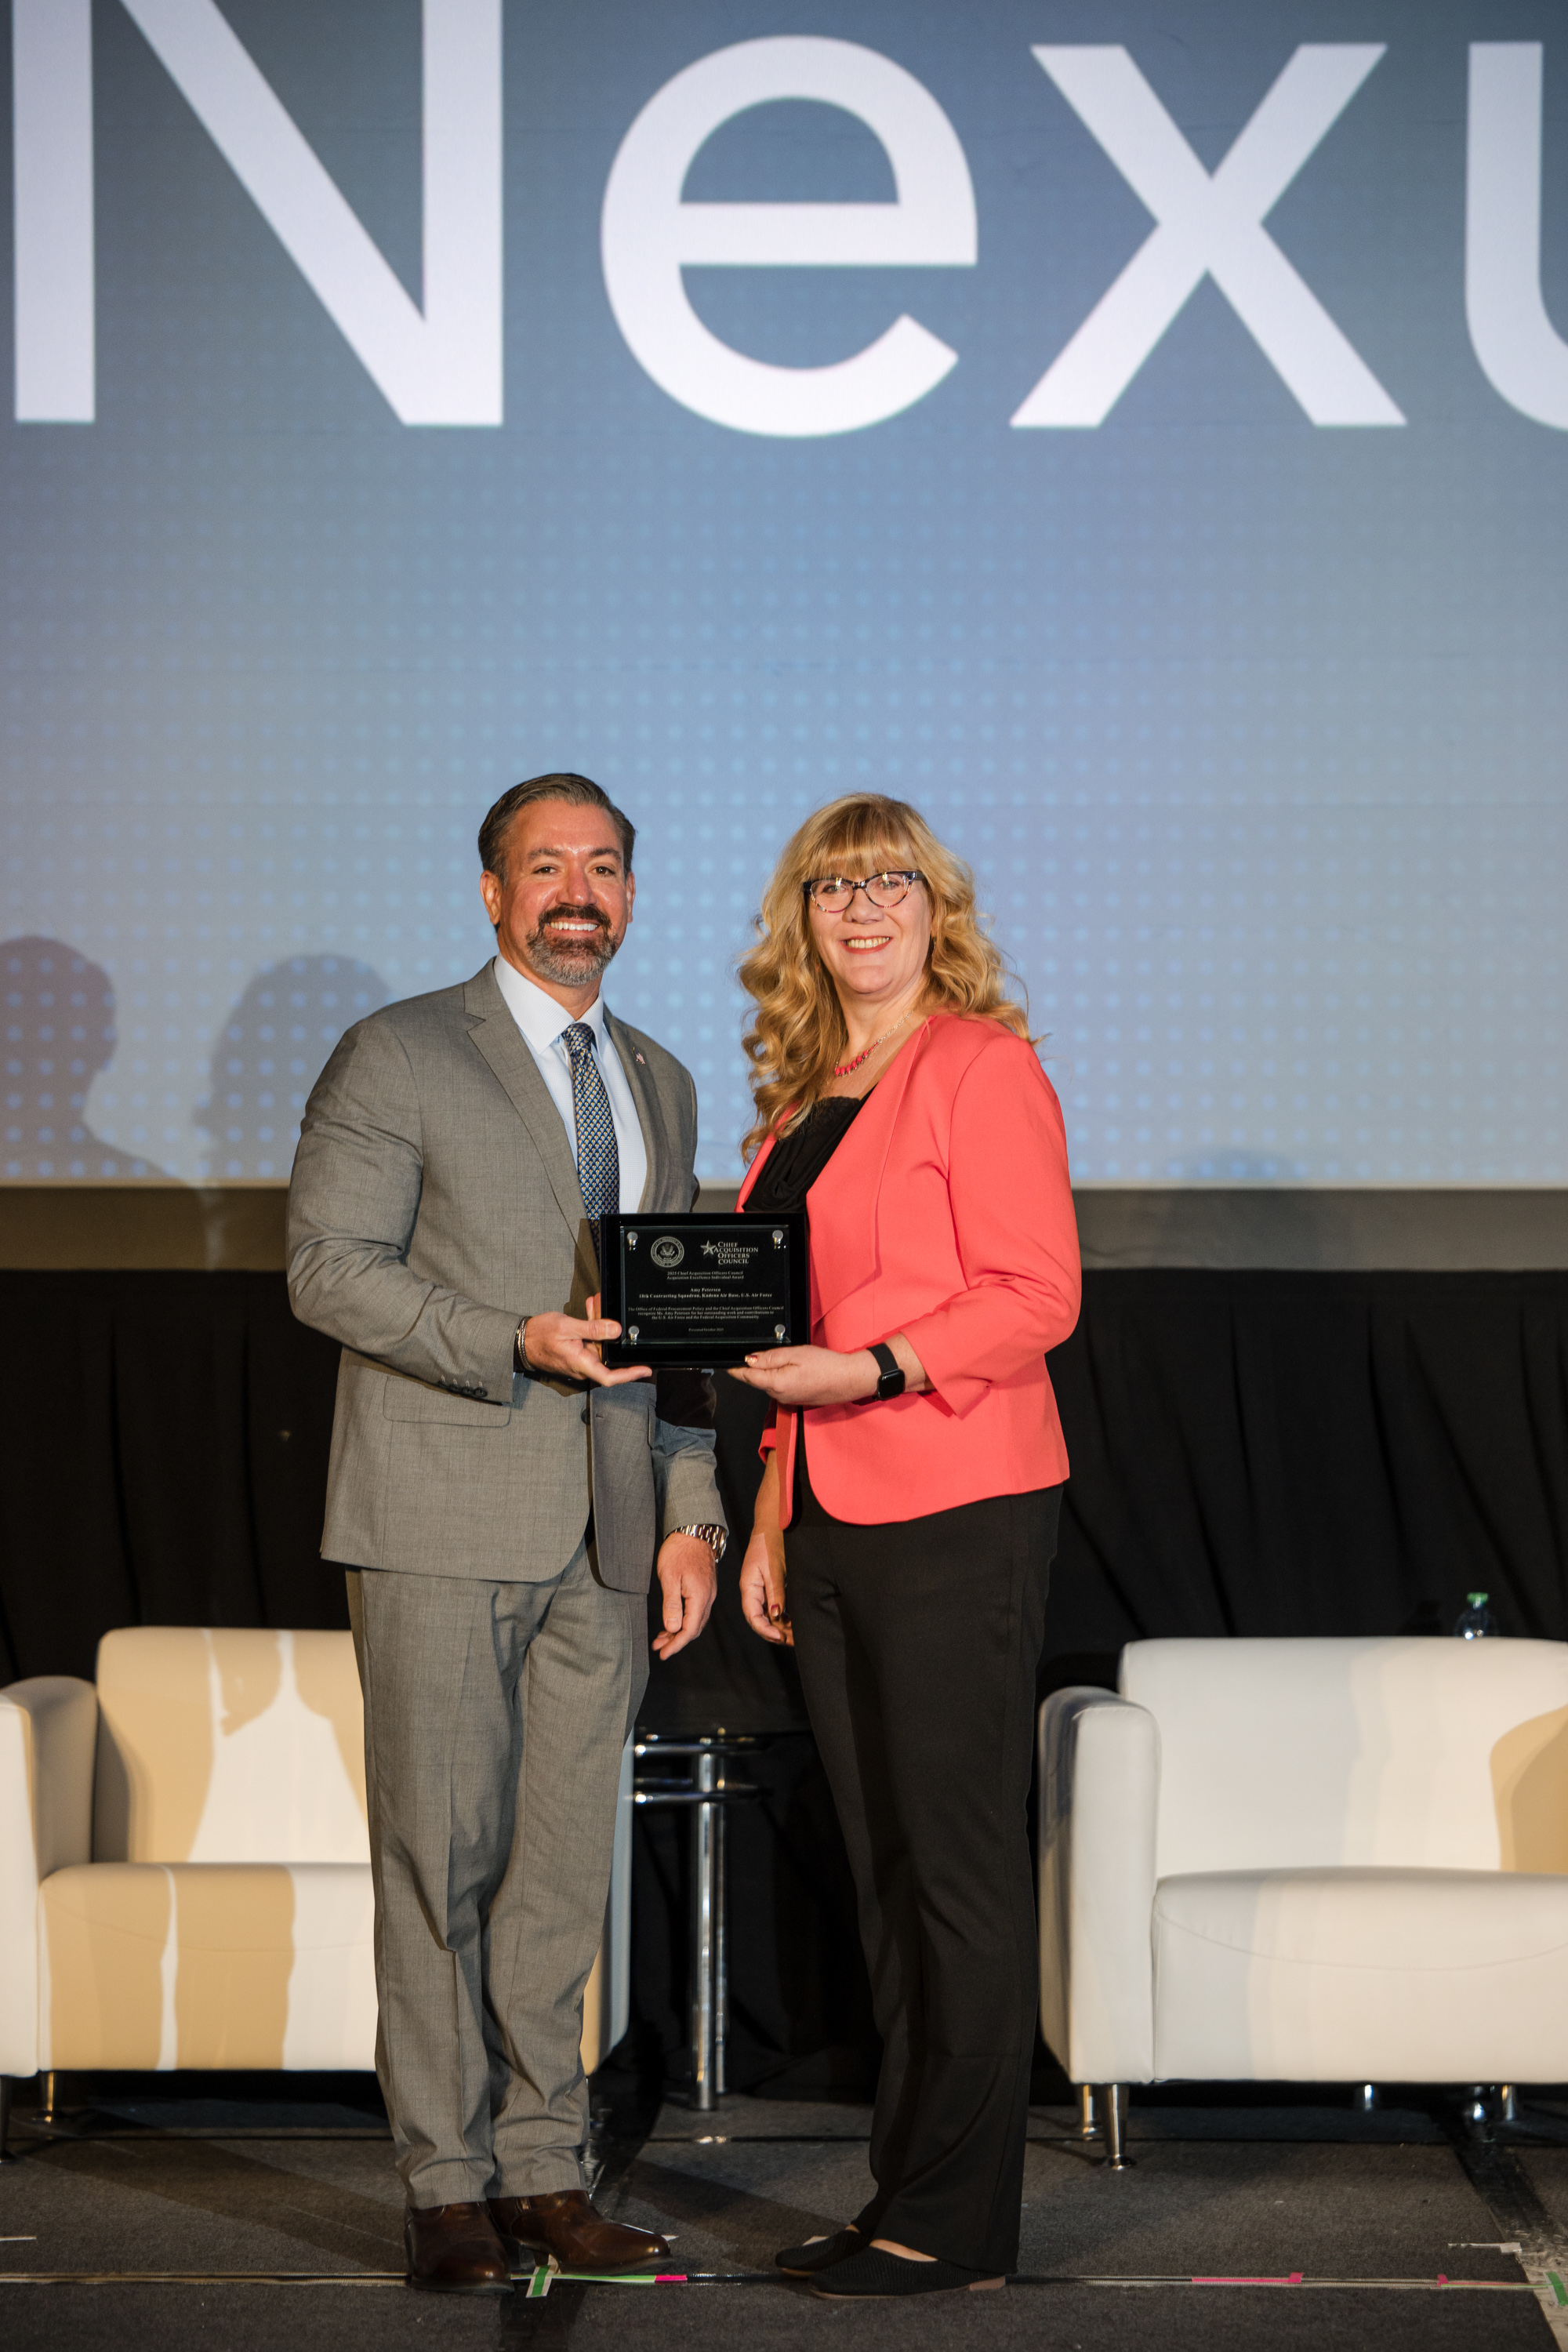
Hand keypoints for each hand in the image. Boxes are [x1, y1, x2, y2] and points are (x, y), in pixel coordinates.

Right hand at [520, 1293, 649, 1387]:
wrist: (520, 1339)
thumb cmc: (539, 1335)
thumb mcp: (568, 1327)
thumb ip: (593, 1328)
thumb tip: (615, 1329)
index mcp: (581, 1364)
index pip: (610, 1377)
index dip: (630, 1375)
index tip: (645, 1369)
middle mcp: (582, 1366)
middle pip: (607, 1355)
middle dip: (613, 1335)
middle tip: (614, 1315)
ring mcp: (579, 1361)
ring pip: (598, 1345)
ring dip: (600, 1326)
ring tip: (597, 1305)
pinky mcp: (576, 1354)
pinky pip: (589, 1342)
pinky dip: (592, 1328)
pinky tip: (591, 1310)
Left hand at [652, 1532, 716, 1660]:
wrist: (694, 1531)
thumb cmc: (679, 1551)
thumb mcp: (669, 1577)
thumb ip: (672, 1604)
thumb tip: (673, 1628)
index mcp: (699, 1597)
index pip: (689, 1630)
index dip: (676, 1644)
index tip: (663, 1653)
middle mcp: (707, 1598)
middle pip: (694, 1628)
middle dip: (676, 1641)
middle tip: (658, 1647)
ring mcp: (707, 1593)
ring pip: (695, 1620)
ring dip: (679, 1631)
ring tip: (661, 1637)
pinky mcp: (704, 1588)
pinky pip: (696, 1611)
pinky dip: (684, 1620)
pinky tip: (672, 1621)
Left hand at [727, 1344, 877, 1409]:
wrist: (850, 1380)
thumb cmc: (827, 1366)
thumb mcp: (796, 1354)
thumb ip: (770, 1357)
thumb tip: (750, 1359)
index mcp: (777, 1384)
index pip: (747, 1376)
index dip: (735, 1368)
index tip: (725, 1363)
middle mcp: (780, 1396)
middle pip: (757, 1380)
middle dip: (752, 1368)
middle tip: (753, 1351)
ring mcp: (788, 1399)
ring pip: (768, 1384)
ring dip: (767, 1372)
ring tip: (779, 1357)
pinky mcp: (796, 1399)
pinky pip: (780, 1387)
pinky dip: (779, 1377)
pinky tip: (790, 1367)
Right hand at [739, 1522, 790, 1646]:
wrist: (772, 1524)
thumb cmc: (772, 1542)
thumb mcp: (775, 1568)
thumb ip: (775, 1592)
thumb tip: (777, 1615)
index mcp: (749, 1586)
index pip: (753, 1617)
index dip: (766, 1630)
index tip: (781, 1637)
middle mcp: (752, 1591)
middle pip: (759, 1620)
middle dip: (775, 1633)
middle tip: (793, 1641)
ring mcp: (759, 1589)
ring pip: (767, 1615)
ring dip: (780, 1626)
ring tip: (795, 1635)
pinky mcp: (767, 1586)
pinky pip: (772, 1607)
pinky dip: (782, 1616)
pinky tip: (792, 1621)